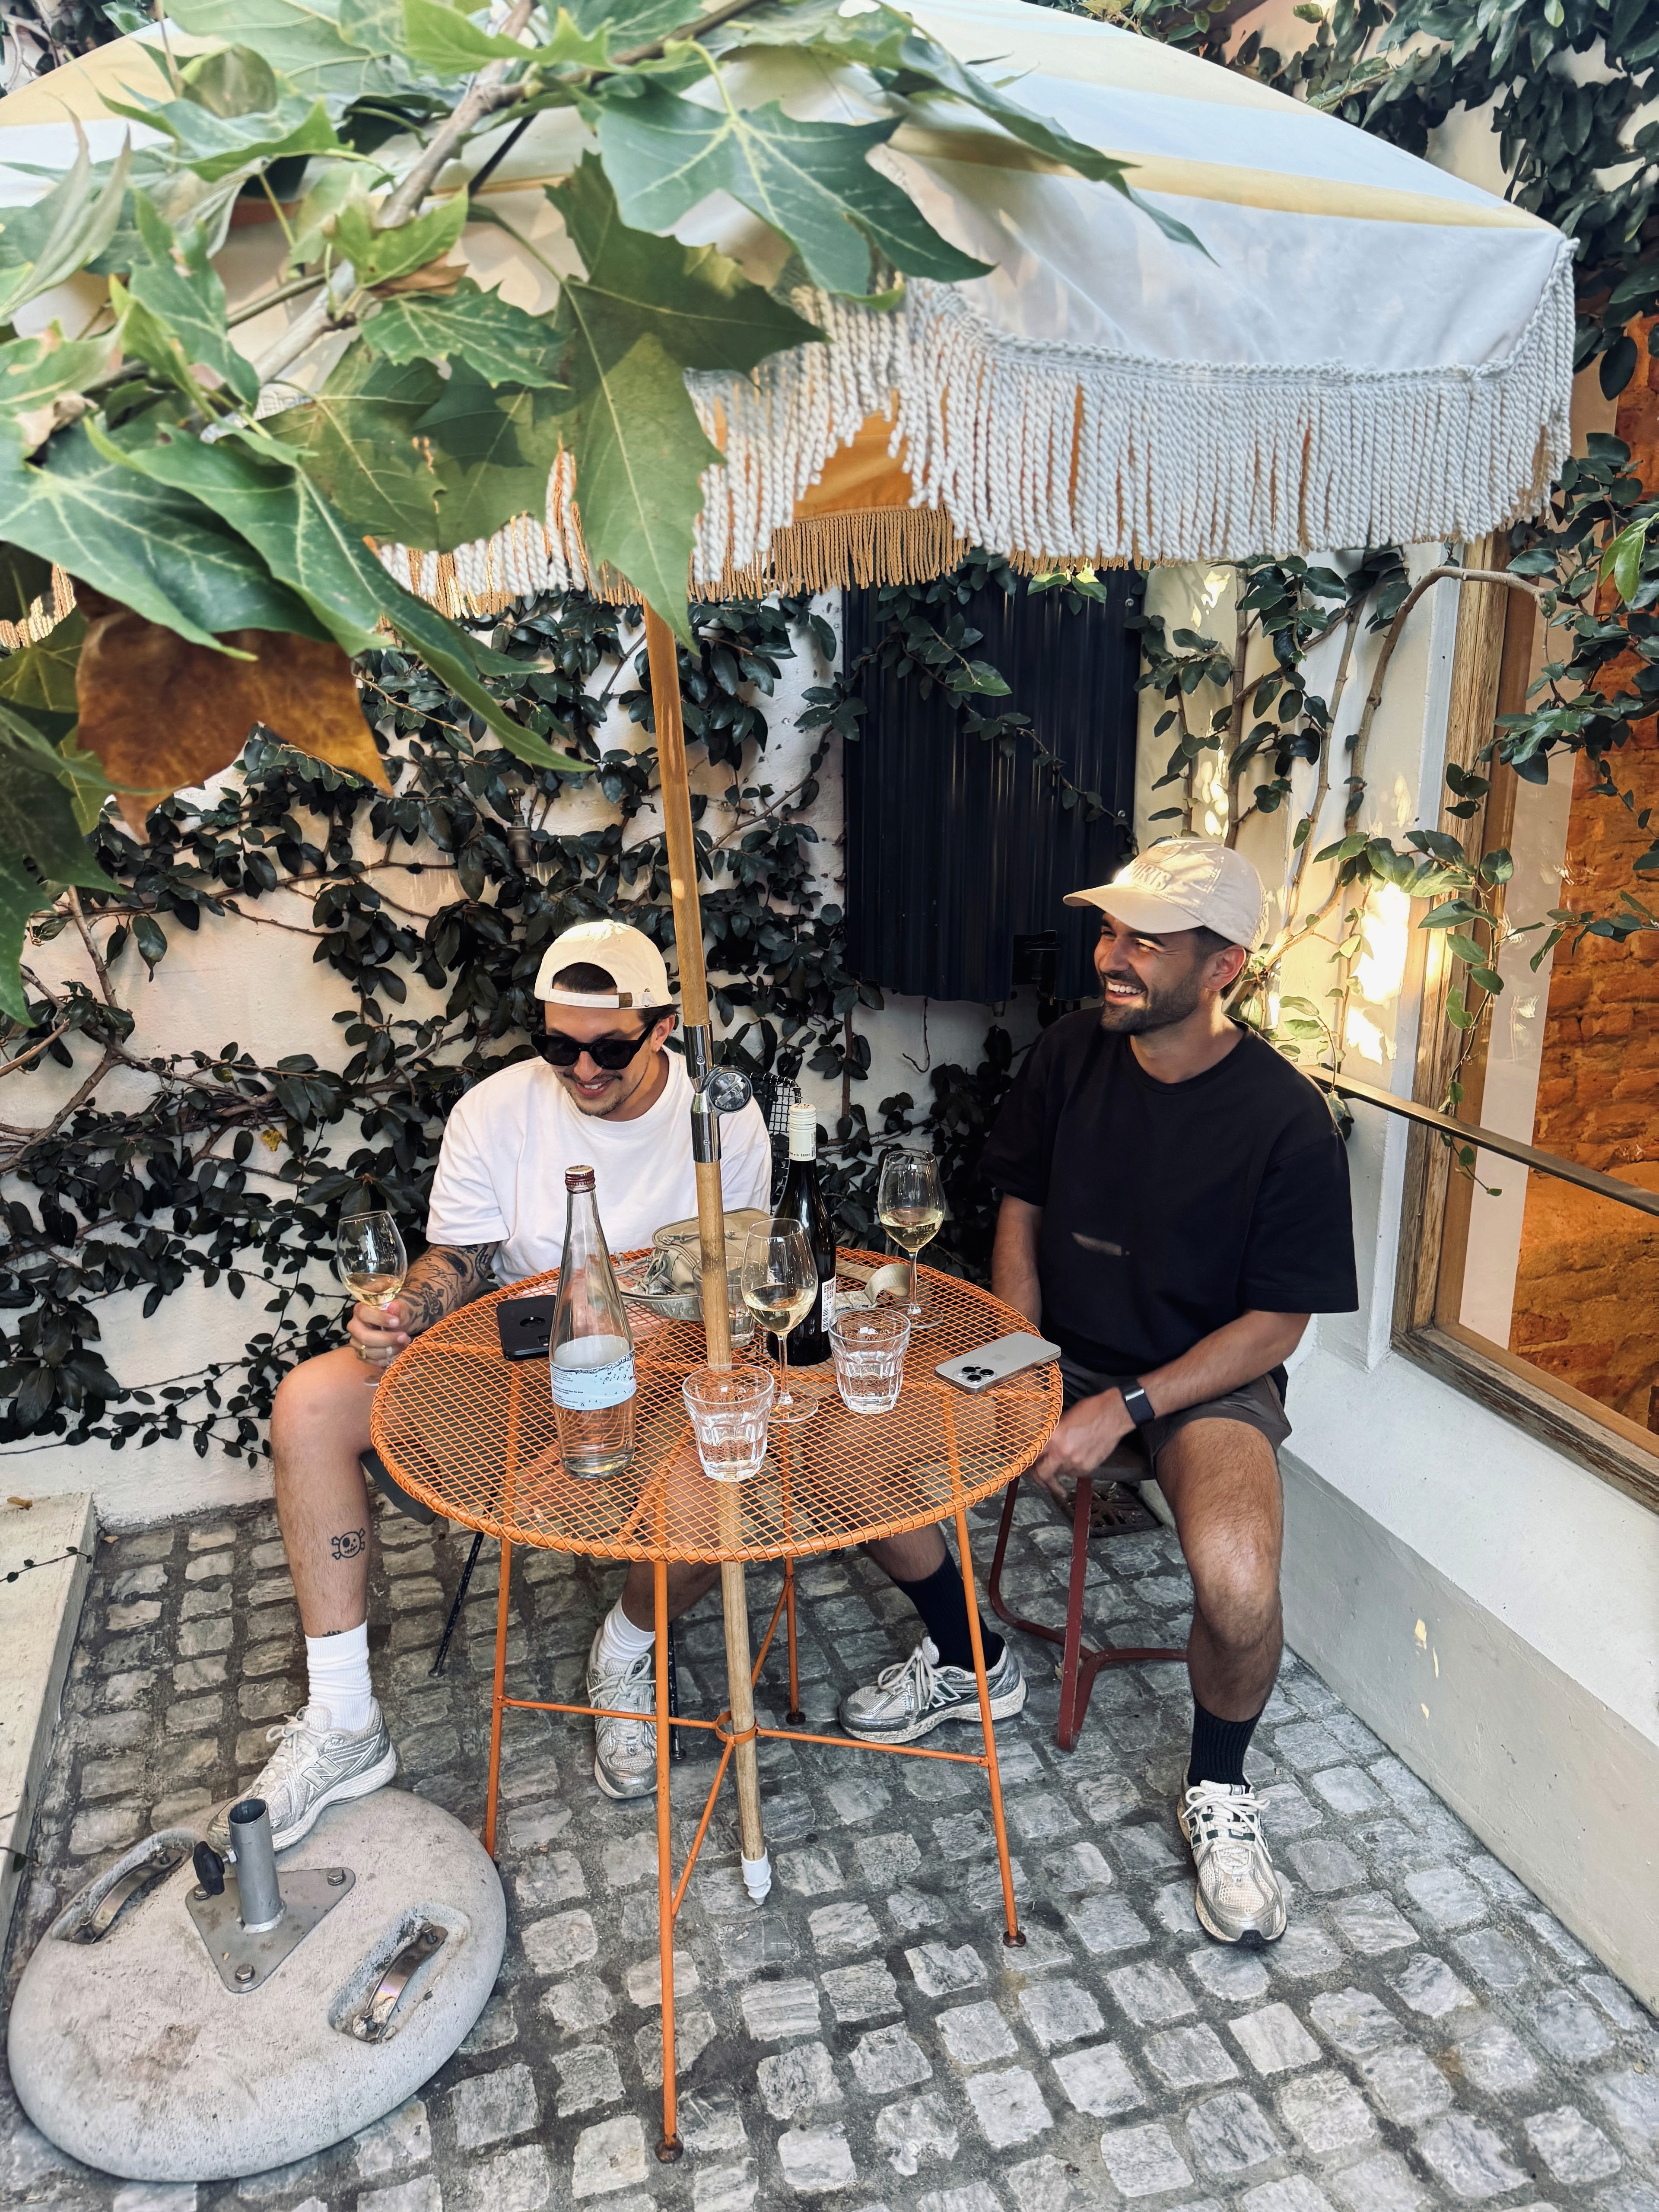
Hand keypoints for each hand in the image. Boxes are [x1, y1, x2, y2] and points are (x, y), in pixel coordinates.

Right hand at [347, 1295, 413, 1364]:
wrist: (399, 1326)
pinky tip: (399, 1351)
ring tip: (405, 1342)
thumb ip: (399, 1309)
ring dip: (390, 1350)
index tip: (397, 1322)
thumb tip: (394, 1306)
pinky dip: (388, 1358)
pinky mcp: (362, 1354)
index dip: (380, 1319)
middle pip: (365, 1337)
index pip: (364, 1314)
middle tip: (404, 1337)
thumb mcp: (402, 1309)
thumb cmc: (398, 1315)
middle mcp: (354, 1326)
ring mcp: (356, 1342)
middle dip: (387, 1339)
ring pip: (369, 1351)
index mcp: (360, 1310)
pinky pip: (372, 1361)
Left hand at [1030, 1389, 1133, 1509]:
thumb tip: (1042, 1443)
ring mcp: (1076, 1463)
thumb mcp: (1063, 1418)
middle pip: (1043, 1475)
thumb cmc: (1089, 1411)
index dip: (1027, 1463)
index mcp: (1052, 1438)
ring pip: (1060, 1474)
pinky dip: (1074, 1468)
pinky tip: (1079, 1457)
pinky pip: (1075, 1473)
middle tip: (1040, 1480)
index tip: (1026, 1467)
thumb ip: (1052, 1433)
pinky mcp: (1088, 1468)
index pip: (1032, 1457)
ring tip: (1066, 1459)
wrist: (1113, 1415)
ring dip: (1059, 1470)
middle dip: (1040, 1479)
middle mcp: (1062, 1453)